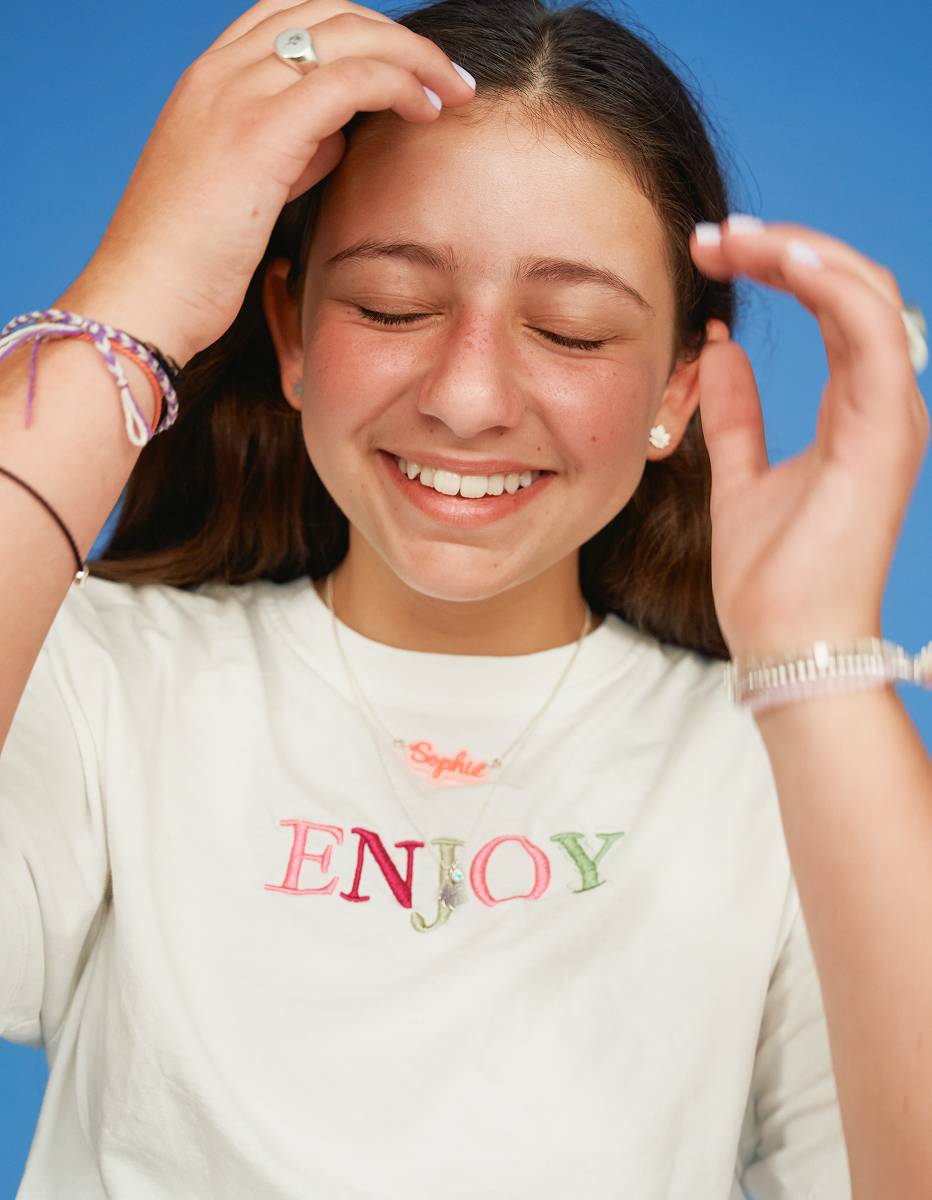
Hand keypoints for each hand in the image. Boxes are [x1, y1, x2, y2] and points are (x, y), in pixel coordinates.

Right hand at [78, 0, 475, 365]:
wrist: (142, 301)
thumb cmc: (190, 267)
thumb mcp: (242, 193)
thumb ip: (289, 153)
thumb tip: (337, 136)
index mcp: (208, 81)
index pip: (292, 19)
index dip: (356, 34)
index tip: (402, 72)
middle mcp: (219, 72)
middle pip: (326, 12)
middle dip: (396, 37)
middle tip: (446, 76)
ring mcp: (236, 94)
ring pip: (346, 33)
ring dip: (412, 56)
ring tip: (453, 91)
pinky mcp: (260, 132)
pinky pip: (350, 78)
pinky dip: (399, 83)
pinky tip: (427, 110)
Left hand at [689, 217, 928, 660]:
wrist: (785, 643)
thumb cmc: (770, 577)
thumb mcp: (739, 476)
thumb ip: (736, 414)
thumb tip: (719, 352)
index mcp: (853, 410)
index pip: (830, 308)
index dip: (779, 268)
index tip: (712, 252)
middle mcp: (881, 404)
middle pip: (849, 289)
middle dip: (783, 248)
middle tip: (712, 236)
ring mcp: (890, 415)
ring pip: (865, 295)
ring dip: (800, 252)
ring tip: (733, 236)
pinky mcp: (883, 432)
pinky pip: (869, 332)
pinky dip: (831, 286)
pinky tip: (781, 257)